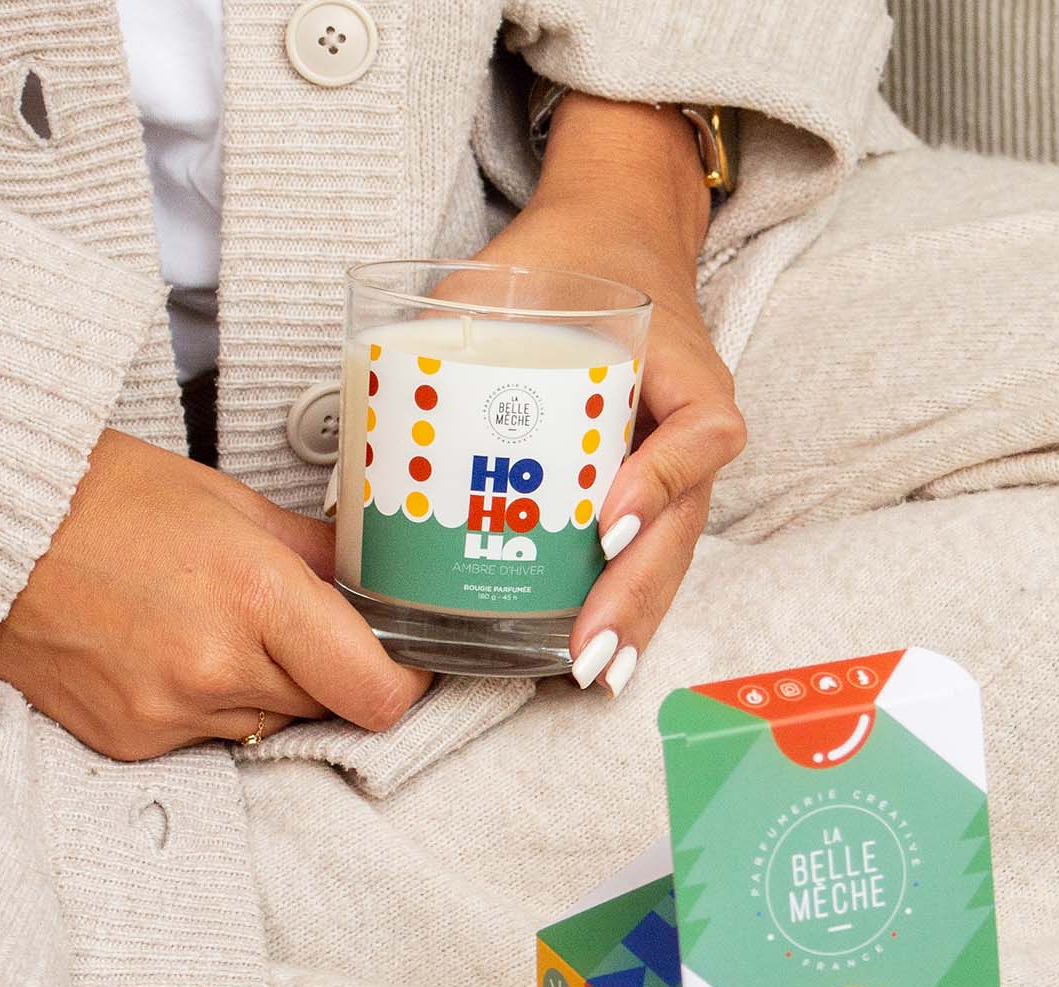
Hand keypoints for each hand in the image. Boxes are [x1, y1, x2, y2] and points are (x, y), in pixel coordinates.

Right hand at [0, 428, 430, 760]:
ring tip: (212, 628)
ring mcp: (166, 713)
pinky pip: (205, 739)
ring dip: (265, 690)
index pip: (376, 692)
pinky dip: (205, 706)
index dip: (404, 681)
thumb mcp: (229, 503)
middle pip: (326, 707)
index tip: (402, 658)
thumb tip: (375, 582)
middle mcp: (214, 669)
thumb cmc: (106, 496)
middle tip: (295, 626)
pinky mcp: (128, 742)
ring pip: (267, 725)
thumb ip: (314, 554)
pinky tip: (165, 652)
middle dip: (328, 671)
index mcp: (254, 596)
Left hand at [477, 94, 745, 695]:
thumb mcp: (507, 276)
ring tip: (592, 674)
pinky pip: (650, 554)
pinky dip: (626, 607)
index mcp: (679, 366)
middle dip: (633, 592)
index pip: (697, 431)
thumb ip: (447, 330)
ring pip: (671, 554)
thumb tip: (361, 416)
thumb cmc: (561, 264)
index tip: (605, 523)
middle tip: (586, 648)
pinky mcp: (655, 489)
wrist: (613, 241)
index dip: (657, 482)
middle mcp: (692, 425)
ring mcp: (681, 463)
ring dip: (633, 619)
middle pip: (684, 522)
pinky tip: (596, 659)